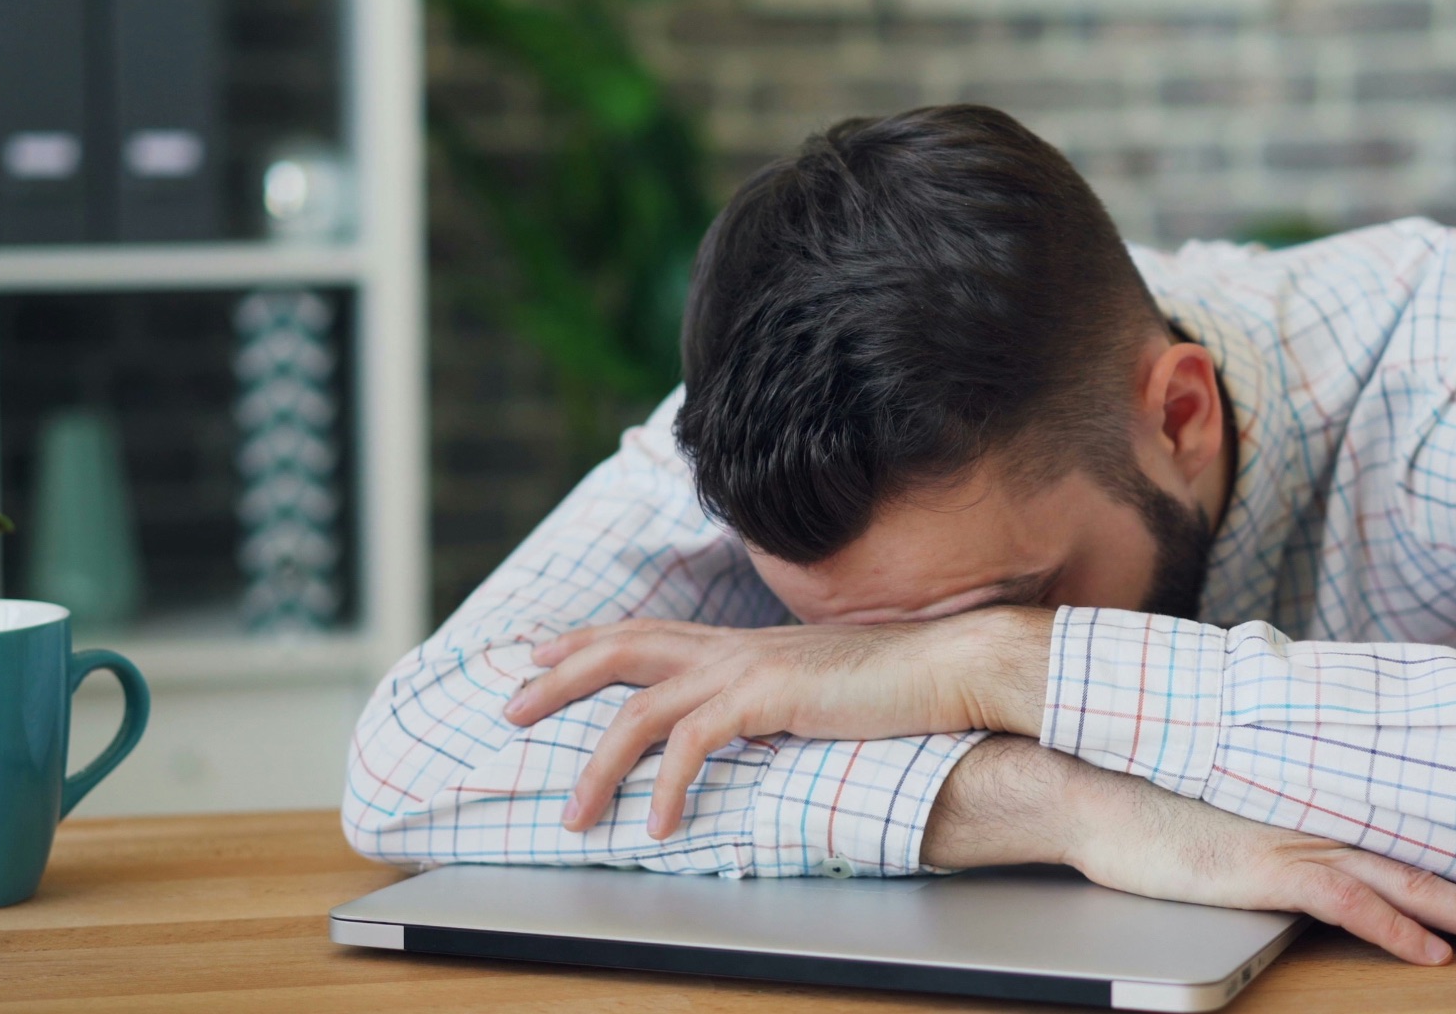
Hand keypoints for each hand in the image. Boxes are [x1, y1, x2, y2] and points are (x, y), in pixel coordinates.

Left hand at [501, 608, 1050, 836]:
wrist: (947, 667)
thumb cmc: (894, 683)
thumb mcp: (816, 686)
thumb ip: (773, 697)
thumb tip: (751, 722)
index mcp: (742, 643)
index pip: (647, 631)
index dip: (587, 642)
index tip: (540, 657)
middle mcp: (733, 646)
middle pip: (622, 649)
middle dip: (558, 679)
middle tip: (509, 709)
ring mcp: (746, 667)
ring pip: (640, 707)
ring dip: (598, 765)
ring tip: (576, 815)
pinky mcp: (766, 698)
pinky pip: (692, 744)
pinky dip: (667, 787)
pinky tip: (659, 825)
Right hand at [923, 737, 1455, 966]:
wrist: (1096, 789)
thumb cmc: (1155, 803)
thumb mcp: (1236, 811)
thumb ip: (1285, 821)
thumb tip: (1318, 842)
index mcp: (1320, 806)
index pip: (1420, 843)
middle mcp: (1322, 819)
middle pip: (1435, 863)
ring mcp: (1297, 839)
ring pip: (1410, 880)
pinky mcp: (1265, 866)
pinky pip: (1345, 901)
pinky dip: (1394, 927)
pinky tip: (1432, 953)